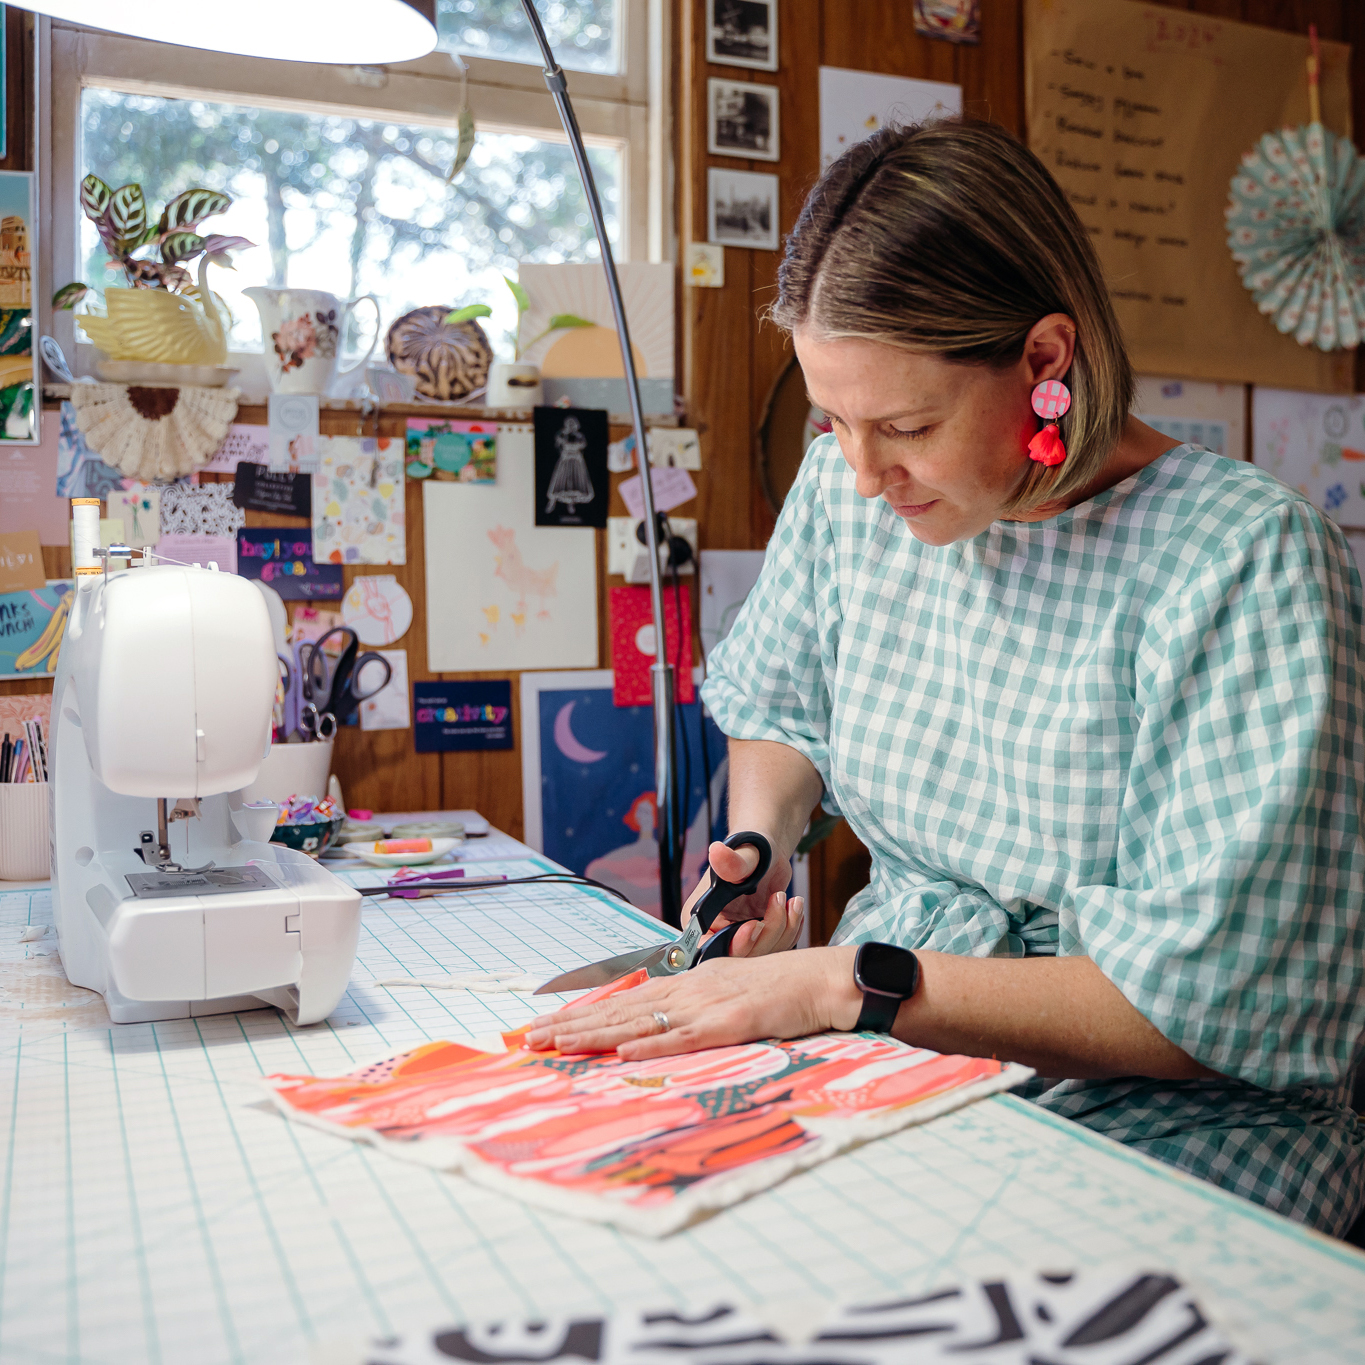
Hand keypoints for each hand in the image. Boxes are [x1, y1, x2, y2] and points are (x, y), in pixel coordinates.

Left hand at [525, 943, 855, 1058]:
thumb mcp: (722, 995)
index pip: (619, 1000)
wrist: (815, 979)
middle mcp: (684, 990)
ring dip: (595, 1035)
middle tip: (528, 1039)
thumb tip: (654, 1030)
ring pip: (638, 1022)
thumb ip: (688, 1010)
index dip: (579, 1014)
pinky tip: (623, 1050)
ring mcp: (703, 1006)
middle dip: (570, 1025)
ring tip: (557, 1044)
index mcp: (681, 985)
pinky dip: (652, 1044)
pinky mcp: (726, 1023)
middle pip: (617, 1009)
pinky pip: (683, 1036)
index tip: (542, 1026)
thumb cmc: (773, 990)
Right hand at [686, 839, 799, 957]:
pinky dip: (790, 929)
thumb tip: (717, 852)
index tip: (754, 925)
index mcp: (701, 918)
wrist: (767, 851)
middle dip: (767, 932)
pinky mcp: (758, 938)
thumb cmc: (750, 850)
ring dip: (784, 928)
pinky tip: (792, 907)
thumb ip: (732, 862)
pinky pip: (777, 948)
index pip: (710, 950)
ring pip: (763, 954)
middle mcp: (716, 931)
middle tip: (777, 901)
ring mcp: (739, 937)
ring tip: (789, 900)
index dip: (735, 944)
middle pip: (742, 956)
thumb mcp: (744, 856)